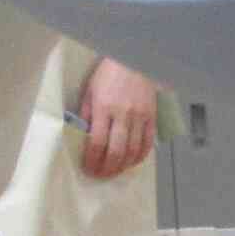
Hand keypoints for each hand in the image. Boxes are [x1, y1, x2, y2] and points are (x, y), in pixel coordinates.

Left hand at [77, 59, 158, 180]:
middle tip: (100, 175)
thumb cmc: (108, 74)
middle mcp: (123, 114)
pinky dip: (140, 156)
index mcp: (104, 107)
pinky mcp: (152, 117)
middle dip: (106, 168)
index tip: (88, 168)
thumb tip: (82, 137)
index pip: (97, 142)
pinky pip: (148, 142)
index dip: (92, 160)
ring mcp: (140, 116)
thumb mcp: (90, 91)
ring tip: (114, 172)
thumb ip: (86, 114)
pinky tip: (132, 162)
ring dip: (123, 166)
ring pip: (133, 150)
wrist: (134, 60)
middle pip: (116, 151)